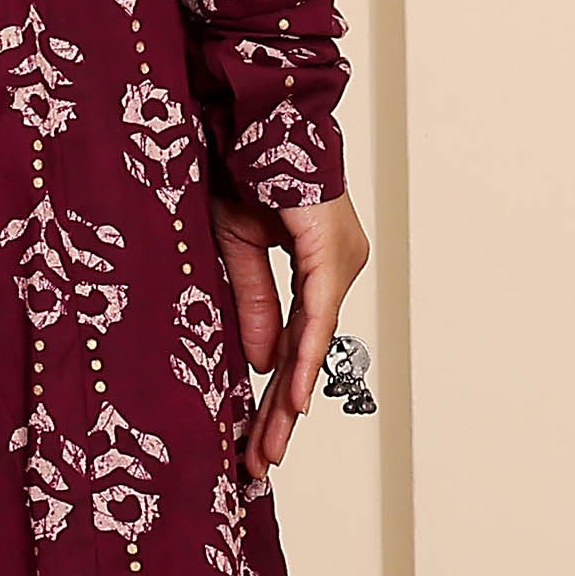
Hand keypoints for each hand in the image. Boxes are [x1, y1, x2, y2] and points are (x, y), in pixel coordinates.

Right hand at [212, 185, 367, 484]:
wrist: (254, 112)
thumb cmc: (242, 166)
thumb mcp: (235, 248)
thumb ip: (253, 303)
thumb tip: (263, 364)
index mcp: (315, 264)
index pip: (293, 341)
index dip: (272, 391)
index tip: (255, 436)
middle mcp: (336, 266)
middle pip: (305, 354)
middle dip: (278, 413)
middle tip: (259, 463)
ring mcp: (339, 261)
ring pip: (312, 345)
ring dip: (286, 400)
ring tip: (267, 449)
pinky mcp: (330, 253)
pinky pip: (315, 317)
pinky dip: (305, 359)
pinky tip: (295, 400)